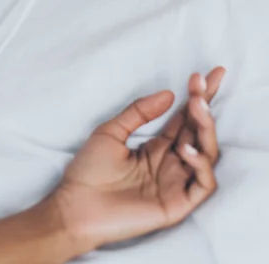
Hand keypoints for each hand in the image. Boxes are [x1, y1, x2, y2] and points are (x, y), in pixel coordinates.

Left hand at [55, 67, 225, 254]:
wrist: (75, 207)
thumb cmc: (88, 171)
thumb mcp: (111, 131)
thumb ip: (138, 112)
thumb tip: (169, 94)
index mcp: (156, 147)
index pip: (183, 120)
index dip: (195, 98)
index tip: (201, 75)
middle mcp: (170, 163)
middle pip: (198, 132)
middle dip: (204, 106)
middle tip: (203, 82)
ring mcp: (175, 183)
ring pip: (207, 154)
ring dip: (206, 128)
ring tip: (197, 107)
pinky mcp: (177, 204)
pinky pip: (203, 184)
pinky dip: (200, 164)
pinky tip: (185, 148)